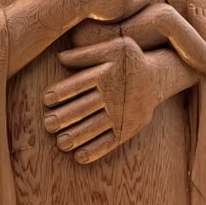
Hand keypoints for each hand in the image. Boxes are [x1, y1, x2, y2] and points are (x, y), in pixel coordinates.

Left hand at [43, 36, 160, 163]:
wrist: (158, 78)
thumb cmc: (129, 60)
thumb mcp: (114, 48)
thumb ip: (86, 53)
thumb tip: (60, 57)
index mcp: (106, 73)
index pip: (78, 84)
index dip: (61, 92)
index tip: (47, 100)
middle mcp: (113, 95)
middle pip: (83, 108)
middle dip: (63, 117)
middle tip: (48, 124)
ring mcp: (121, 114)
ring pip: (93, 128)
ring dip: (75, 137)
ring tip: (60, 143)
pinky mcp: (127, 129)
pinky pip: (109, 143)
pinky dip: (94, 151)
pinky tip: (79, 157)